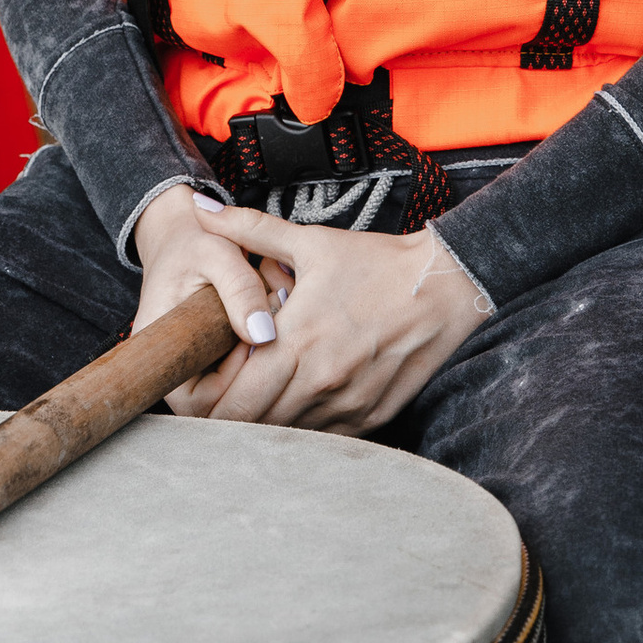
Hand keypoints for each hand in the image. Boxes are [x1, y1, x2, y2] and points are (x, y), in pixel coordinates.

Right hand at [129, 184, 281, 400]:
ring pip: (233, 395)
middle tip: (272, 331)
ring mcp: (190, 366)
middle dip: (252, 374)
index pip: (197, 402)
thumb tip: (264, 336)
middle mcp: (170, 365)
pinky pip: (239, 378)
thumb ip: (239, 288)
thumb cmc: (196, 241)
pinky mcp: (210, 360)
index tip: (253, 338)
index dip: (232, 381)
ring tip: (273, 321)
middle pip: (218, 407)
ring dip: (259, 366)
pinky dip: (261, 355)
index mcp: (157, 347)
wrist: (186, 232)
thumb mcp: (215, 253)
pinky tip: (272, 323)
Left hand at [172, 202, 488, 434]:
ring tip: (257, 396)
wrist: (444, 284)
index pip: (234, 400)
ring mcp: (347, 404)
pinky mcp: (371, 416)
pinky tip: (298, 400)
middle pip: (254, 425)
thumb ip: (248, 228)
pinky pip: (323, 437)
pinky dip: (304, 425)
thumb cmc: (375, 263)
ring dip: (266, 421)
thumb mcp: (310, 240)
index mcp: (297, 342)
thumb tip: (197, 204)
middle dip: (229, 417)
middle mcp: (320, 381)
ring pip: (287, 434)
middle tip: (219, 397)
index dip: (208, 402)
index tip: (201, 387)